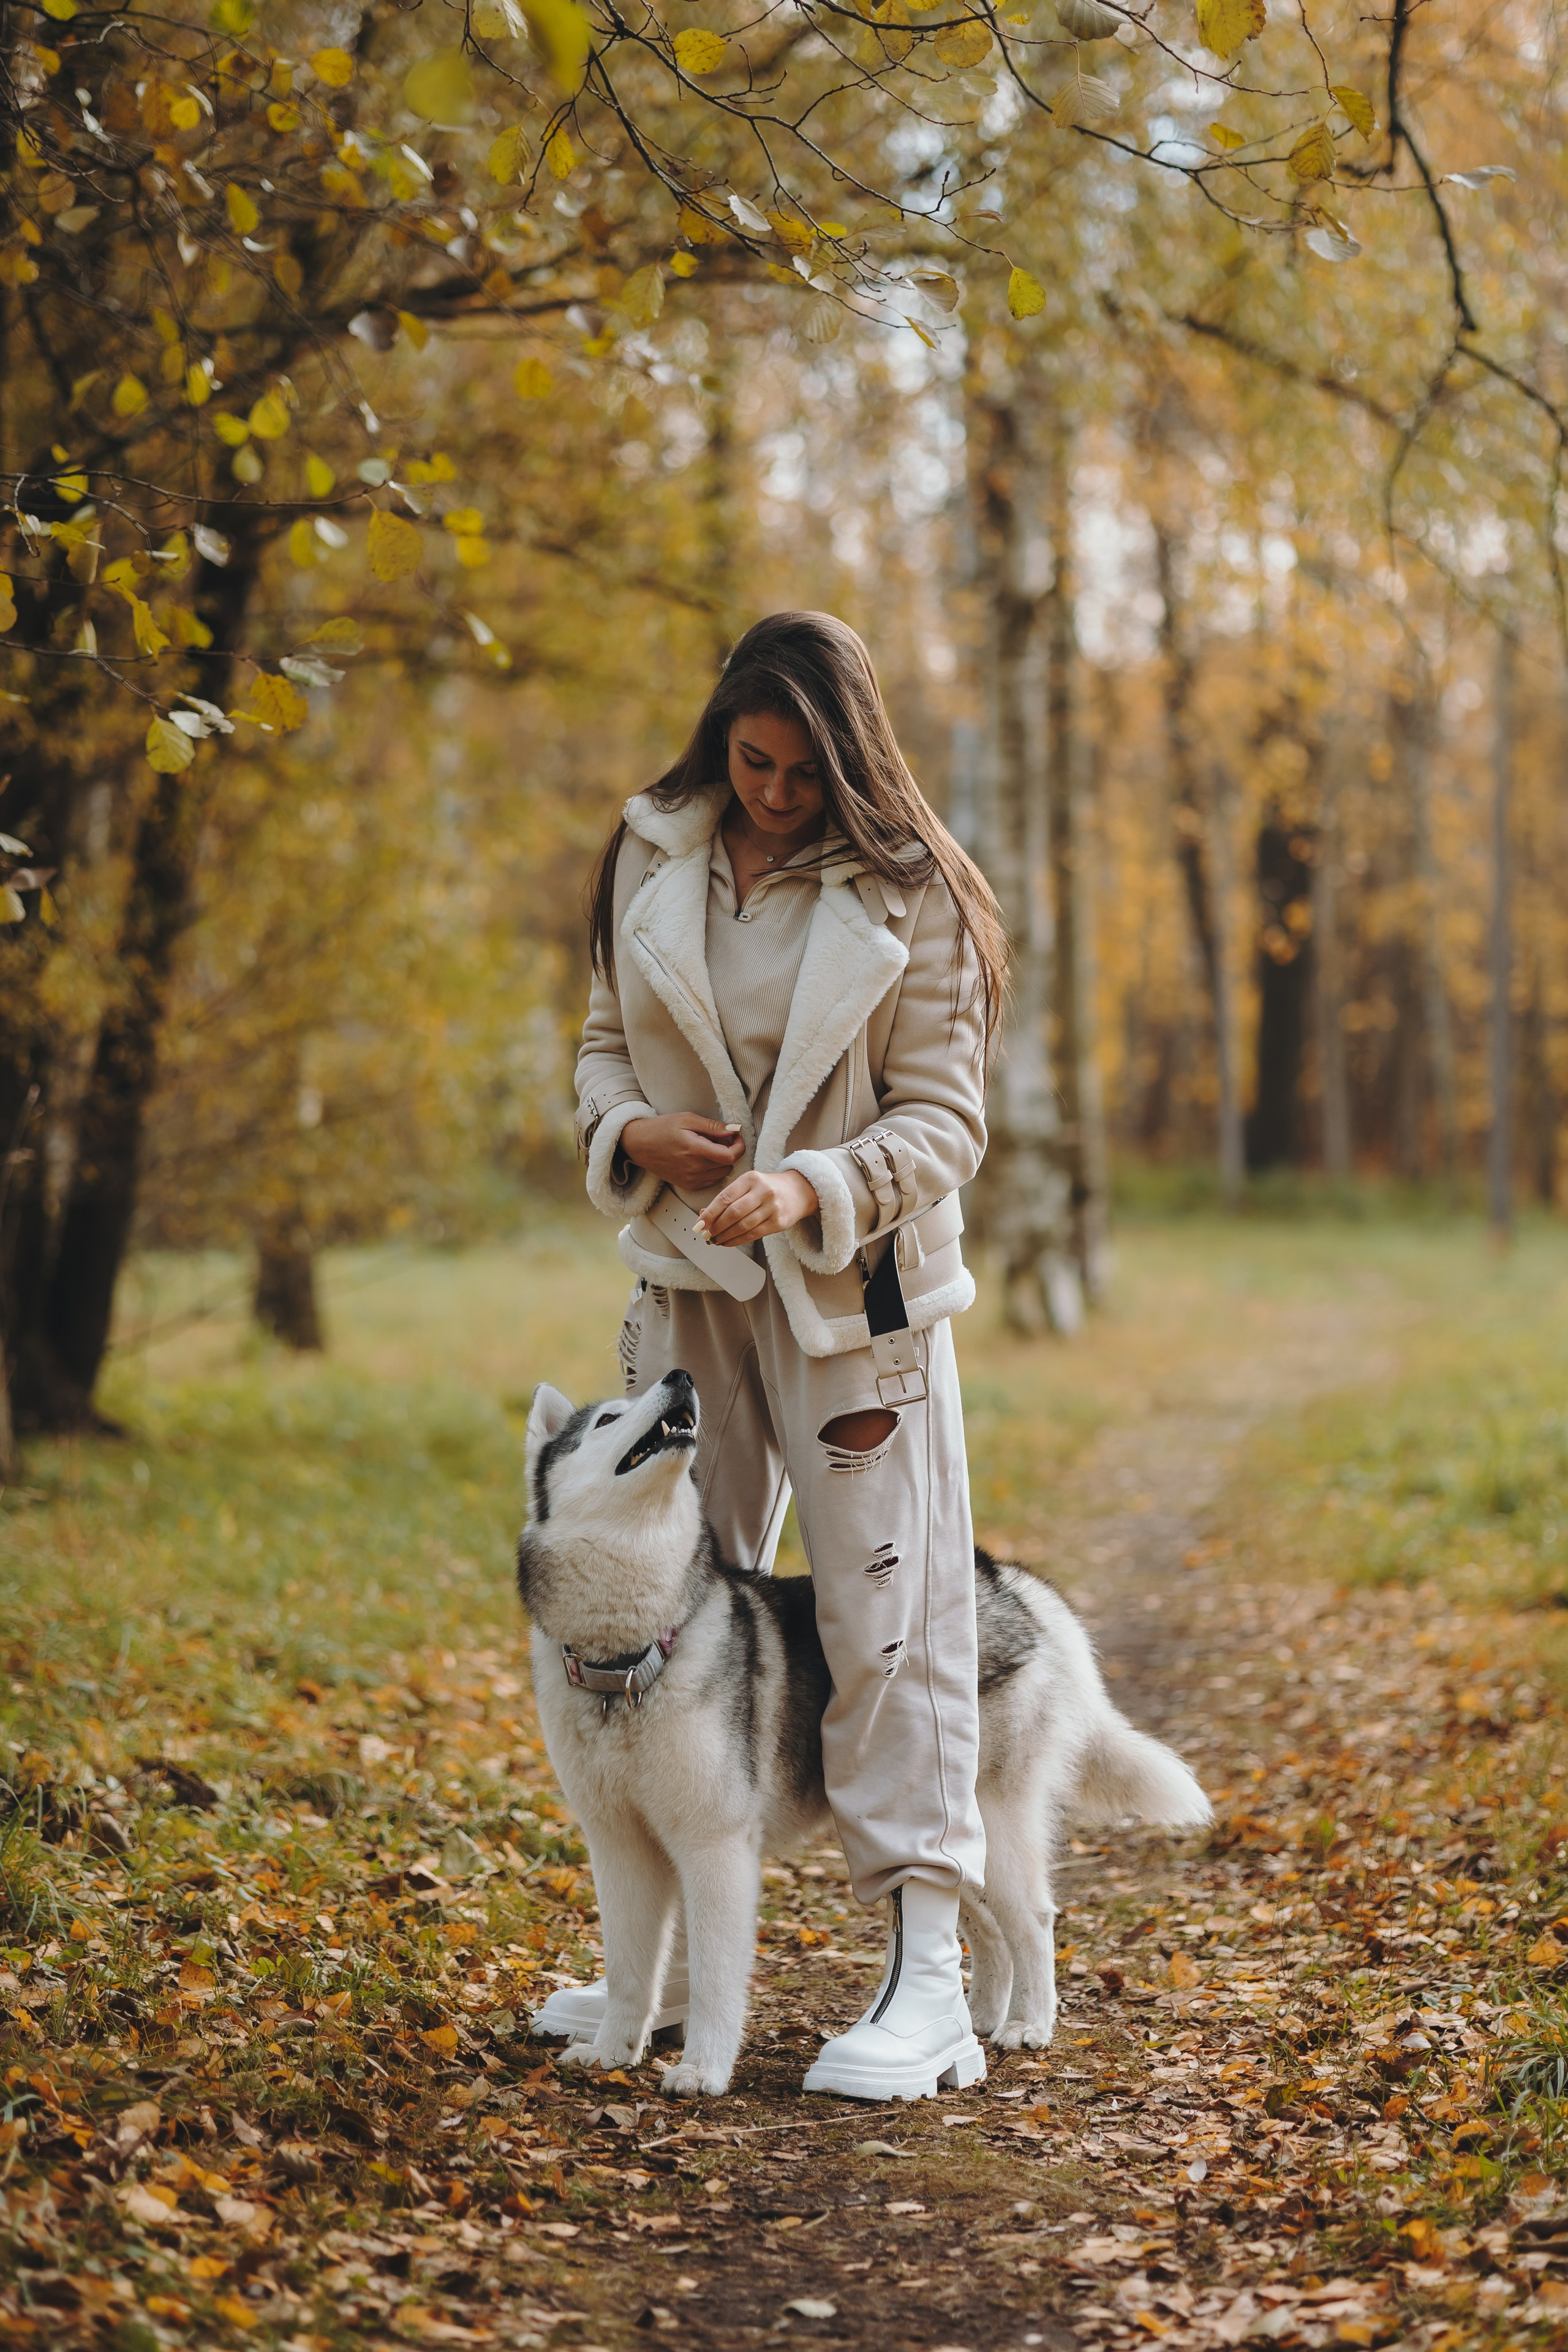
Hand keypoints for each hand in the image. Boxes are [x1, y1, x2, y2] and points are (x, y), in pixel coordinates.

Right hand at [621, 1112, 744, 1186]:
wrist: (640, 1145)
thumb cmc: (662, 1129)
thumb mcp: (687, 1119)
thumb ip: (712, 1126)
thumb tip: (733, 1130)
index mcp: (695, 1150)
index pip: (730, 1156)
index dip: (739, 1146)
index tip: (736, 1137)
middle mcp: (695, 1169)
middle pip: (728, 1165)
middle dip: (730, 1151)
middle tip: (720, 1139)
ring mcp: (691, 1180)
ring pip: (721, 1174)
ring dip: (722, 1161)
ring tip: (710, 1148)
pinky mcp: (688, 1185)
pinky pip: (711, 1180)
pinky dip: (713, 1170)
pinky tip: (703, 1159)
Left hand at [696, 1168, 818, 1246]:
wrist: (798, 1191)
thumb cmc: (767, 1188)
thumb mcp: (748, 1185)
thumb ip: (729, 1198)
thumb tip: (704, 1216)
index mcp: (751, 1178)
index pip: (726, 1197)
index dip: (710, 1213)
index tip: (699, 1224)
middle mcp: (763, 1191)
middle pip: (733, 1213)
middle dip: (716, 1226)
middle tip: (706, 1234)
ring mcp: (772, 1207)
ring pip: (742, 1226)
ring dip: (725, 1236)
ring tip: (715, 1240)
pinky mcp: (778, 1222)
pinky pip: (753, 1234)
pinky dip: (737, 1240)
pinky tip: (727, 1242)